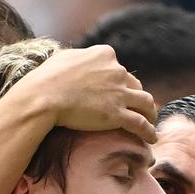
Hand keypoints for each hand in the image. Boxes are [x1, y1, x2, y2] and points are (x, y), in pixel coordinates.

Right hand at [12, 45, 156, 142]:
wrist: (43, 97)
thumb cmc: (46, 79)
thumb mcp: (64, 58)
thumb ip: (78, 58)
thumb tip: (78, 60)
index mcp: (105, 55)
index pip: (119, 68)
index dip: (120, 81)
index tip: (119, 91)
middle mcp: (116, 71)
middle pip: (134, 85)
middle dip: (136, 97)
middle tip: (137, 108)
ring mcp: (119, 93)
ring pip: (145, 103)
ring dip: (150, 113)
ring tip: (150, 121)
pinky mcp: (118, 114)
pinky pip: (141, 124)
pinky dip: (149, 131)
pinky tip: (152, 138)